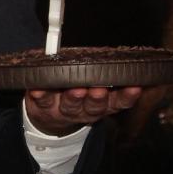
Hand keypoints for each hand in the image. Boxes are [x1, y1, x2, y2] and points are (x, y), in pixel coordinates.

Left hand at [25, 86, 141, 136]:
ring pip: (70, 106)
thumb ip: (110, 76)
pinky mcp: (44, 107)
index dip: (127, 96)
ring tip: (76, 89)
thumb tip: (126, 56)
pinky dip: (40, 94)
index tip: (135, 87)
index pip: (119, 102)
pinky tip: (38, 88)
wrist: (50, 117)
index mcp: (102, 105)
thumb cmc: (79, 94)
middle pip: (94, 107)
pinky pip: (42, 101)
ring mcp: (64, 110)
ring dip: (73, 98)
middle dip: (97, 98)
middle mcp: (85, 110)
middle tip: (99, 89)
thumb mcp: (98, 90)